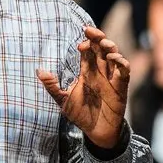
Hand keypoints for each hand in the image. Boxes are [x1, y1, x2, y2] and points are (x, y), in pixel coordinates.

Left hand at [37, 25, 129, 148]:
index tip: (80, 44)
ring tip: (103, 43)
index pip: (88, 51)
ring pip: (114, 56)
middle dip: (97, 38)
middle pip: (100, 49)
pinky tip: (114, 59)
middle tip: (91, 31)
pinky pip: (124, 71)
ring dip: (110, 47)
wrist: (96, 132)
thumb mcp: (63, 101)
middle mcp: (100, 72)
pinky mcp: (121, 87)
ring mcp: (111, 78)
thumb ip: (52, 87)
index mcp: (87, 72)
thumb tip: (39, 71)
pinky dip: (122, 63)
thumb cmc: (80, 115)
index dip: (86, 43)